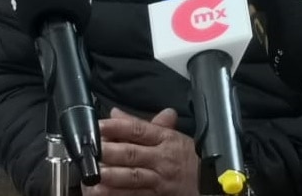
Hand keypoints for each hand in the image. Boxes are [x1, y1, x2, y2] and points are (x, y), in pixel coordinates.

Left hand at [83, 108, 198, 195]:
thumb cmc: (186, 156)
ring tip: (94, 173)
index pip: (139, 129)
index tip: (98, 125)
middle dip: (110, 151)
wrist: (209, 182)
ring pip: (133, 176)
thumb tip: (115, 113)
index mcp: (164, 138)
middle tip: (92, 150)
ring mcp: (160, 179)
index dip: (118, 127)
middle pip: (132, 153)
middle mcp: (162, 158)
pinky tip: (103, 191)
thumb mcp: (169, 135)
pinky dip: (118, 193)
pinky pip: (136, 195)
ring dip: (112, 175)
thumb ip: (141, 124)